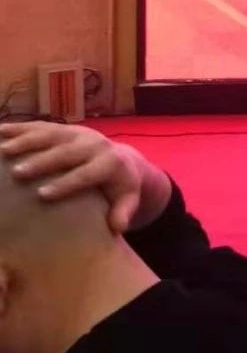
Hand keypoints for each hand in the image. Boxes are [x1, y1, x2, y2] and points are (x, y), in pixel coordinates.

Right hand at [0, 121, 166, 233]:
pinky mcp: (63, 128)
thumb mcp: (128, 198)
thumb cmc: (119, 186)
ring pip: (50, 135)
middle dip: (42, 162)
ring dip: (25, 141)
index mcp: (110, 162)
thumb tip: (117, 227)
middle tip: (17, 173)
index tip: (42, 195)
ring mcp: (77, 132)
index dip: (66, 183)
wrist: (121, 159)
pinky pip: (40, 126)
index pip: (86, 173)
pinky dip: (18, 128)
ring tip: (3, 151)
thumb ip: (124, 210)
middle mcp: (93, 143)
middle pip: (66, 152)